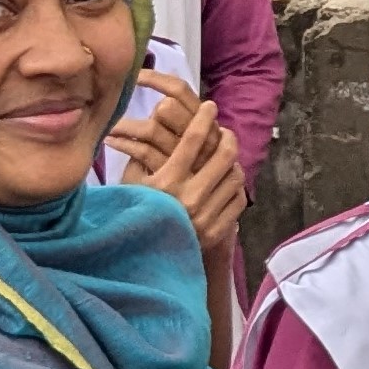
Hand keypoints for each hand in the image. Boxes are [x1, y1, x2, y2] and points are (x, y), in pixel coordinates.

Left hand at [111, 70, 201, 178]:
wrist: (186, 218)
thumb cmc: (181, 184)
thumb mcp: (181, 151)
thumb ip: (173, 128)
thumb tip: (157, 102)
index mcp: (206, 129)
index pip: (183, 92)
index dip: (159, 80)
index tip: (135, 75)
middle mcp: (202, 141)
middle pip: (170, 108)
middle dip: (143, 112)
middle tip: (128, 112)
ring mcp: (187, 161)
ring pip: (154, 129)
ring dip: (126, 126)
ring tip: (110, 127)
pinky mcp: (170, 177)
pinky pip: (144, 151)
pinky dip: (124, 143)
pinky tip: (111, 142)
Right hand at [117, 91, 244, 255]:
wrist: (139, 262)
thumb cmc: (131, 215)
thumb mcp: (130, 184)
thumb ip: (143, 156)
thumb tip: (153, 124)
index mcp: (166, 182)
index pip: (193, 141)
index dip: (203, 119)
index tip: (210, 106)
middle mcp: (190, 198)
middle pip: (224, 156)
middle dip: (227, 137)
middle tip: (224, 131)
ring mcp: (206, 217)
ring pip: (235, 177)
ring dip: (233, 162)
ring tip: (226, 157)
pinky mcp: (216, 232)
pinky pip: (238, 200)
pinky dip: (235, 187)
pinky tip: (226, 182)